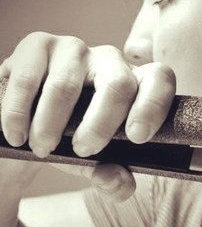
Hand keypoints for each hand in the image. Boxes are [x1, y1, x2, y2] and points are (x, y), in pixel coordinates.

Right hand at [0, 32, 175, 200]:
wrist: (32, 126)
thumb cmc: (76, 142)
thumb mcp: (98, 167)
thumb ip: (115, 182)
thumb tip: (114, 179)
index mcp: (137, 86)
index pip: (160, 80)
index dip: (153, 106)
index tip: (136, 137)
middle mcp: (111, 61)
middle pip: (119, 84)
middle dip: (101, 124)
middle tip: (83, 151)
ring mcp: (74, 49)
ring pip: (66, 85)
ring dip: (51, 126)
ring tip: (42, 149)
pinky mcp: (37, 45)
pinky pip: (28, 80)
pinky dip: (19, 114)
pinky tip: (17, 135)